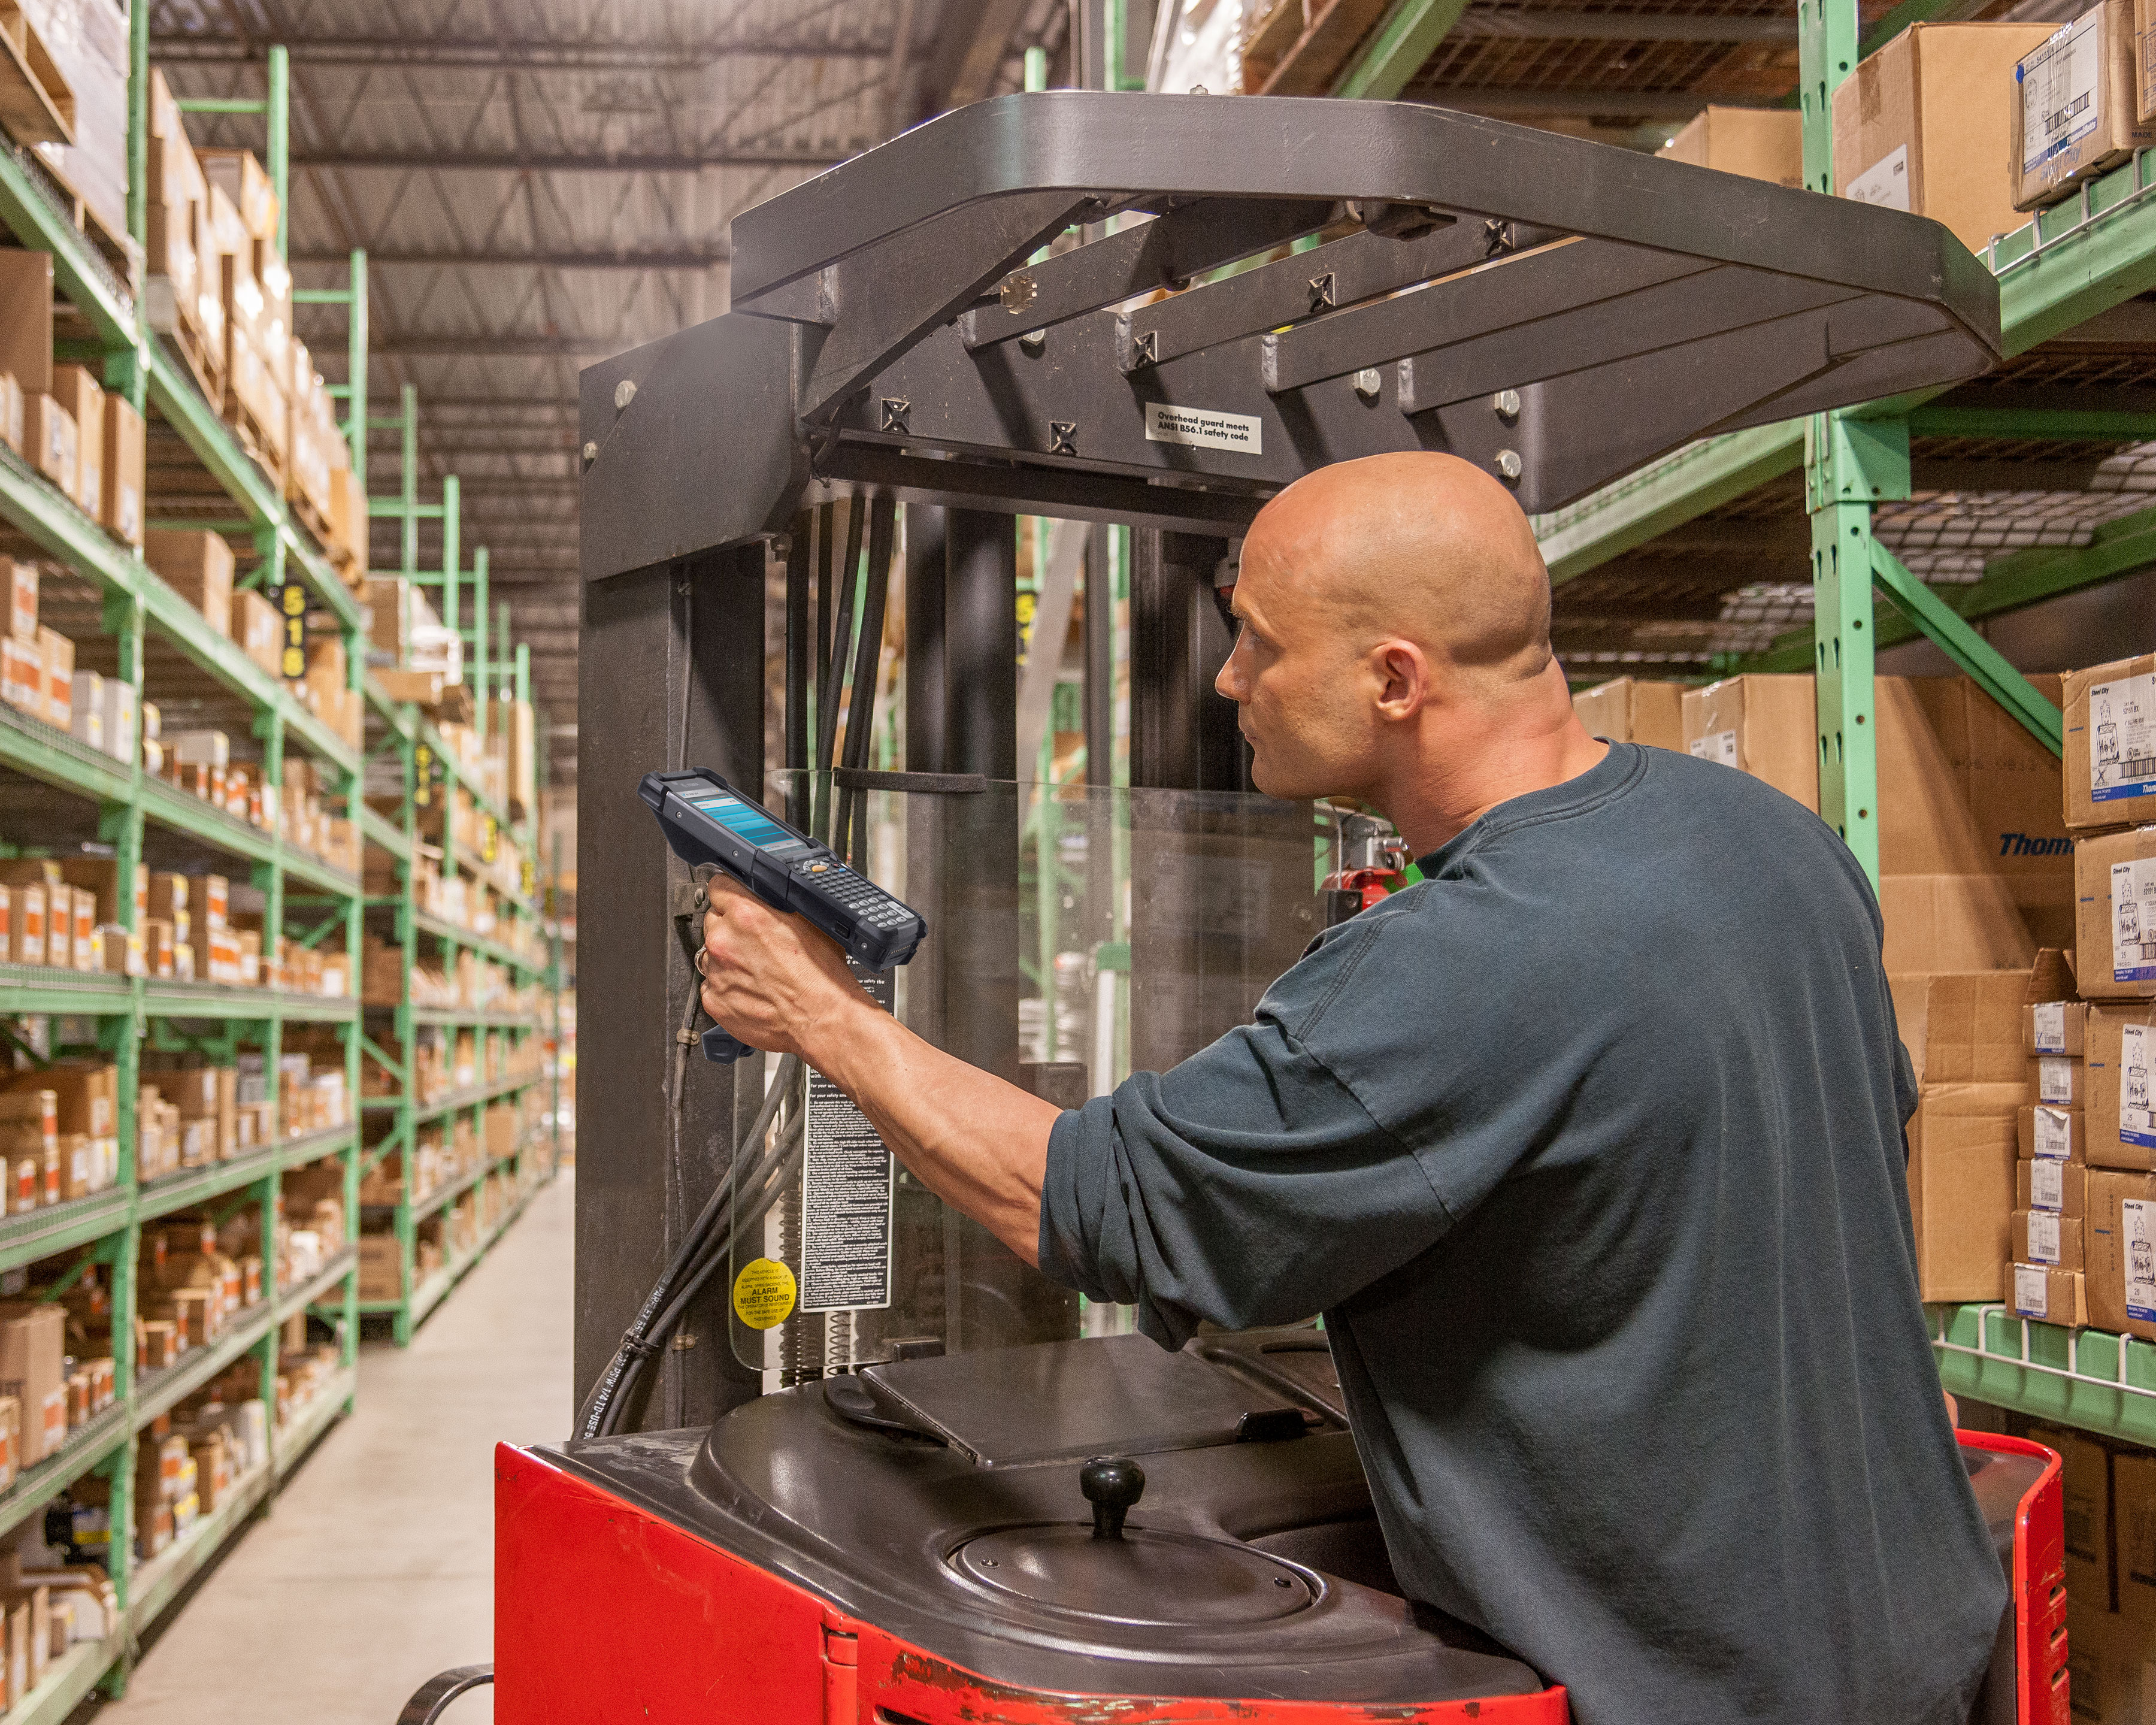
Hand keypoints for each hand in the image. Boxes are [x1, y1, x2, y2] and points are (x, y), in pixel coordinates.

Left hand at [698, 875, 866, 1059]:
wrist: (820, 1020)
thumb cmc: (821, 977)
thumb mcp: (809, 921)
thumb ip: (777, 904)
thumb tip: (769, 895)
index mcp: (746, 915)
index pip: (719, 887)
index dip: (732, 894)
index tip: (736, 902)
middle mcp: (724, 942)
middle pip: (714, 920)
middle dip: (731, 928)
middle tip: (756, 943)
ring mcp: (716, 973)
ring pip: (711, 954)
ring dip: (729, 958)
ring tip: (758, 971)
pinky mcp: (714, 1000)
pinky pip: (712, 985)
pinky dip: (727, 986)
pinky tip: (752, 990)